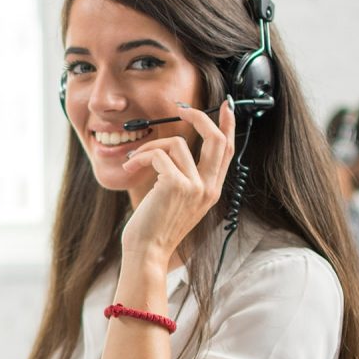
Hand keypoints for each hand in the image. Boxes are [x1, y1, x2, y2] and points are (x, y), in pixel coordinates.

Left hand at [120, 99, 236, 264]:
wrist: (146, 252)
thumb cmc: (154, 228)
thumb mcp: (176, 200)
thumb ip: (183, 177)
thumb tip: (174, 148)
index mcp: (211, 190)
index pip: (227, 151)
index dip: (228, 125)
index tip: (226, 106)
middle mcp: (208, 188)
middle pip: (216, 139)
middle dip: (200, 117)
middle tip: (181, 108)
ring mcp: (195, 186)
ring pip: (176, 143)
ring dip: (149, 147)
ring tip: (133, 161)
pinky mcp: (176, 185)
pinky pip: (158, 155)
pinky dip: (140, 157)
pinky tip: (130, 169)